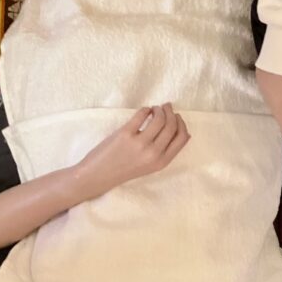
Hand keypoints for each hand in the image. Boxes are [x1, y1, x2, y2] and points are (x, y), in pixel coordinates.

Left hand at [74, 104, 189, 199]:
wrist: (99, 175)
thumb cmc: (125, 169)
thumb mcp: (150, 165)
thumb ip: (163, 151)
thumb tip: (176, 129)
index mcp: (162, 162)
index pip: (182, 138)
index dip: (182, 124)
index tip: (176, 117)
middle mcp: (153, 153)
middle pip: (172, 126)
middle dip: (171, 113)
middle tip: (166, 107)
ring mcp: (140, 143)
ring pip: (159, 118)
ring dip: (159, 109)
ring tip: (155, 109)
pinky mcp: (126, 134)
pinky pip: (141, 114)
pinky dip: (146, 109)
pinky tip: (144, 111)